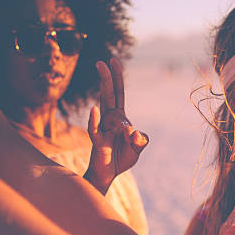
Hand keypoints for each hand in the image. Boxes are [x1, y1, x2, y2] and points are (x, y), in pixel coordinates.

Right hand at [85, 59, 148, 192]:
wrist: (108, 175)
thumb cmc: (121, 158)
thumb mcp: (137, 148)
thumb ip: (141, 140)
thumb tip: (136, 134)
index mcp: (120, 118)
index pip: (118, 93)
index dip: (116, 77)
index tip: (113, 60)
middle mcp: (109, 120)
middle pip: (108, 95)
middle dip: (106, 79)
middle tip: (102, 61)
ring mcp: (102, 129)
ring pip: (110, 116)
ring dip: (121, 124)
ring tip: (128, 137)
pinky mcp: (97, 141)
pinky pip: (94, 129)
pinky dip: (93, 120)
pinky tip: (94, 109)